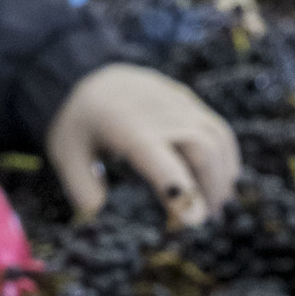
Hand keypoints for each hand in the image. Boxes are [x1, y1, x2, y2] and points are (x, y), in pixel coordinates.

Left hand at [45, 65, 238, 227]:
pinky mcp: (189, 102)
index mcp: (129, 129)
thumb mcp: (67, 154)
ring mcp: (179, 104)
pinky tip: (224, 180)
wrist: (93, 75)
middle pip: (202, 149)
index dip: (180, 190)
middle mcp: (161, 113)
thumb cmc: (79, 123)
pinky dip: (227, 157)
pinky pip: (218, 129)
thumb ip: (82, 187)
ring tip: (217, 204)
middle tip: (207, 220)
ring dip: (222, 175)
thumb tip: (100, 214)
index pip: (161, 161)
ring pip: (216, 138)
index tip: (195, 220)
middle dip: (210, 187)